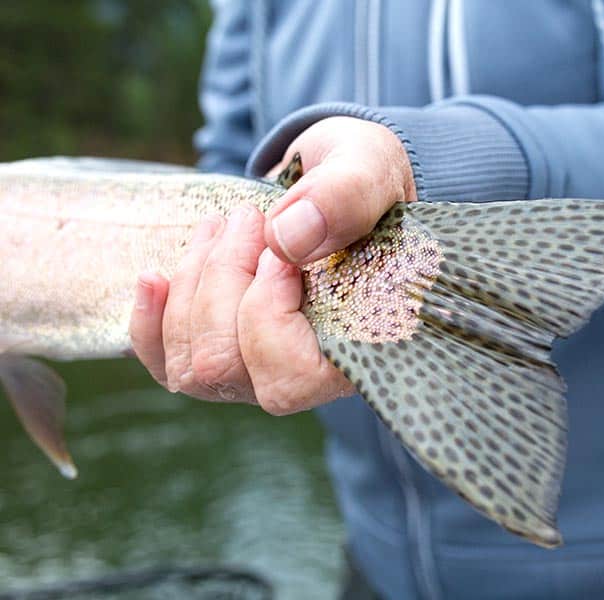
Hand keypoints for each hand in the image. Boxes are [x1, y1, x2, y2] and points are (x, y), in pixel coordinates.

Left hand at [128, 117, 415, 413]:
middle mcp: (310, 380)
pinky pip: (167, 365)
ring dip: (193, 285)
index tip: (279, 253)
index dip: (267, 314)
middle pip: (226, 367)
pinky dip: (151, 321)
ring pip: (193, 365)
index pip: (293, 380)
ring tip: (218, 226)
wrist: (342, 178)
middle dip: (221, 283)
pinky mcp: (224, 356)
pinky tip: (154, 278)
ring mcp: (262, 374)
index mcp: (359, 352)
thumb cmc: (365, 176)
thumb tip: (284, 239)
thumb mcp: (371, 165)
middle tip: (247, 219)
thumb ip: (345, 197)